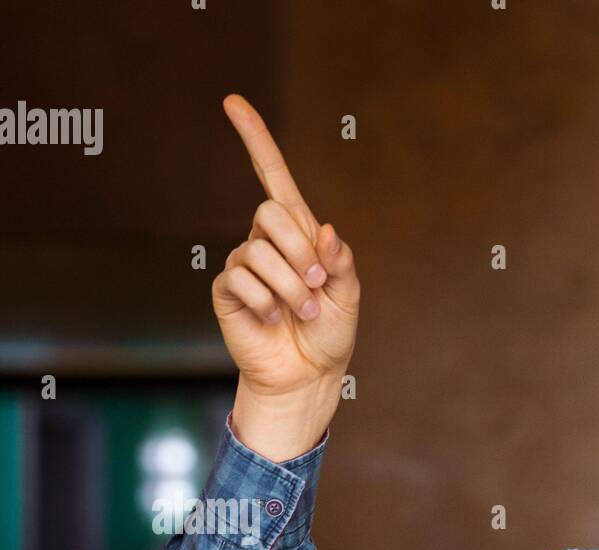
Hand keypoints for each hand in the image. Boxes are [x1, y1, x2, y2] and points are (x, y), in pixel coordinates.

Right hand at [212, 94, 358, 402]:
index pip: (273, 177)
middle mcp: (266, 241)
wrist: (308, 374)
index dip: (255, 140)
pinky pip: (242, 279)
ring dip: (291, 288)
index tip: (233, 102)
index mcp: (298, 234)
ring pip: (260, 251)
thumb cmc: (328, 333)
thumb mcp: (348, 295)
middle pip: (270, 212)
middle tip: (316, 287)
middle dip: (299, 252)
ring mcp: (244, 263)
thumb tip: (321, 228)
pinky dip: (267, 304)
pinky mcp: (227, 289)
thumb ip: (339, 260)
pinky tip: (273, 320)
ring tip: (301, 313)